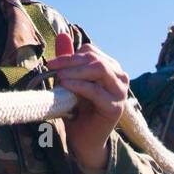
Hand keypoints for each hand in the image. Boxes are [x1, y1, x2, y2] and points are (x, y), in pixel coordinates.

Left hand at [48, 33, 127, 170]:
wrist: (84, 139)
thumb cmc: (78, 109)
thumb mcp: (71, 80)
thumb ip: (69, 60)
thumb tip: (62, 35)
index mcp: (111, 68)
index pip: (91, 52)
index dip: (70, 55)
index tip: (52, 63)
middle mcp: (120, 77)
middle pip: (95, 59)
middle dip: (71, 61)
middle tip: (52, 67)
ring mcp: (121, 92)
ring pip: (99, 70)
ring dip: (76, 72)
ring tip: (59, 77)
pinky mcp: (115, 107)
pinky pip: (96, 91)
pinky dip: (79, 86)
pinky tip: (66, 86)